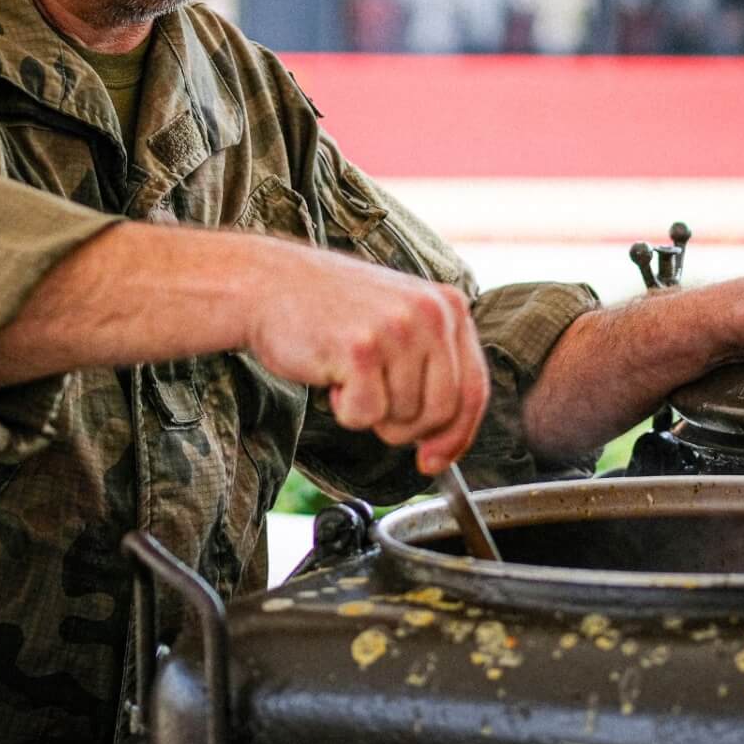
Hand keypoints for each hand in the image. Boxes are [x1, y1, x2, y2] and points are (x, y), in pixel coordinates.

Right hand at [243, 248, 488, 475]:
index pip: (475, 389)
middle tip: (374, 404)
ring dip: (371, 413)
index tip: (434, 459)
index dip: (457, 435)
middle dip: (407, 428)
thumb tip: (445, 443)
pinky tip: (332, 374)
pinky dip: (345, 410)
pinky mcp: (360, 349)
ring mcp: (397, 330)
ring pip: (404, 418)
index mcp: (449, 306)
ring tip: (348, 374)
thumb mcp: (398, 322)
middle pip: (442, 412)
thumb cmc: (331, 312)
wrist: (268, 284)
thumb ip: (432, 366)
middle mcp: (431, 314)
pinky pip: (366, 416)